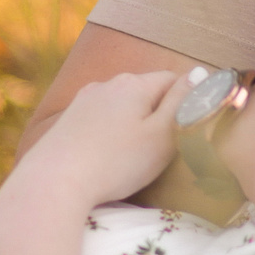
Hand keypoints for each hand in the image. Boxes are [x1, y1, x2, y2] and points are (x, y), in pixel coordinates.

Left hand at [27, 70, 185, 206]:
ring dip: (133, 122)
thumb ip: (183, 102)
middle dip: (158, 112)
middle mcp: (107, 84)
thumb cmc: (116, 162)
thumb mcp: (162, 135)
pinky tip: (107, 156)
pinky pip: (100, 119)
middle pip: (146, 91)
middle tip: (163, 147)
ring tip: (134, 155)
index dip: (187, 101)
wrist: (54, 181)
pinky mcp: (67, 120)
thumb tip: (200, 73)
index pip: (173, 79)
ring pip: (121, 105)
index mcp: (134, 84)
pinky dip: (110, 132)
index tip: (188, 129)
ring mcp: (83, 100)